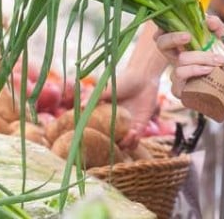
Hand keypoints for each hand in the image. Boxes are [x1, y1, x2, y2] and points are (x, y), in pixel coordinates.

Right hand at [105, 21, 166, 148]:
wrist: (143, 77)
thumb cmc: (123, 81)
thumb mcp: (106, 89)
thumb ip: (94, 98)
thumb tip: (81, 106)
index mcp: (105, 117)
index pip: (99, 133)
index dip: (97, 139)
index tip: (95, 139)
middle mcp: (116, 124)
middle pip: (111, 143)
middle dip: (112, 146)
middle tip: (113, 140)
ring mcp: (127, 126)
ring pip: (124, 145)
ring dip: (125, 145)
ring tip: (127, 135)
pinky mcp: (140, 126)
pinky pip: (136, 140)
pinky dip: (134, 141)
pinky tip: (134, 133)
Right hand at [156, 17, 223, 138]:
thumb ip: (219, 28)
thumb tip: (208, 19)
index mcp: (186, 47)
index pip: (165, 33)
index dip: (166, 27)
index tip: (180, 22)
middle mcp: (178, 61)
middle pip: (161, 44)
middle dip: (173, 37)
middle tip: (188, 36)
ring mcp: (179, 77)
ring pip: (179, 61)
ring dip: (199, 58)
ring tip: (217, 60)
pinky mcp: (182, 92)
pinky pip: (181, 78)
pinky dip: (196, 71)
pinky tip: (209, 71)